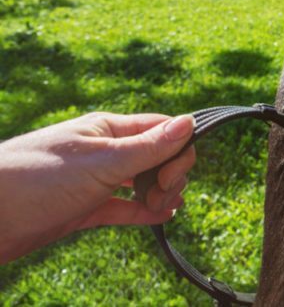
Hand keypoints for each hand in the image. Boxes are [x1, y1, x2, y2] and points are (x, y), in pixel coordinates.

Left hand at [0, 112, 196, 263]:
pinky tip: (159, 216)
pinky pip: (123, 207)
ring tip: (158, 209)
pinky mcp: (84, 208)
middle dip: (171, 175)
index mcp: (109, 129)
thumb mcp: (102, 162)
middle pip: (157, 156)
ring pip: (143, 182)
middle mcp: (105, 151)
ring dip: (160, 195)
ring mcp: (94, 180)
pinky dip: (144, 211)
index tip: (174, 175)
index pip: (162, 129)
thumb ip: (148, 146)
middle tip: (163, 195)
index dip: (179, 150)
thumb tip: (190, 121)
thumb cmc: (38, 179)